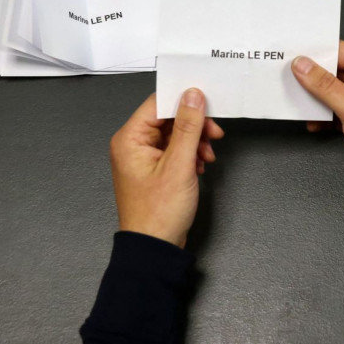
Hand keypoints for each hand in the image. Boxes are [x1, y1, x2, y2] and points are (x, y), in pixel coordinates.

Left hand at [109, 90, 224, 247]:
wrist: (155, 247)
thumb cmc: (159, 213)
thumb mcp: (179, 165)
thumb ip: (188, 127)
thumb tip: (193, 96)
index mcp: (130, 138)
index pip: (158, 103)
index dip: (183, 101)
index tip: (207, 104)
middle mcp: (133, 144)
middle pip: (168, 118)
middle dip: (194, 125)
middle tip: (213, 134)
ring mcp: (143, 157)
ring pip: (175, 134)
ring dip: (195, 141)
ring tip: (206, 156)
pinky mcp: (155, 168)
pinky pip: (175, 149)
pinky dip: (191, 154)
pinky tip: (200, 165)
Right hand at [291, 41, 343, 199]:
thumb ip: (326, 86)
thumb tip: (303, 66)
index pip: (339, 51)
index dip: (315, 52)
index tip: (291, 54)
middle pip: (331, 71)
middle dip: (309, 76)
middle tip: (285, 77)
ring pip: (329, 92)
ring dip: (313, 98)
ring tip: (294, 100)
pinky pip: (331, 111)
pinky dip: (320, 117)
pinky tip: (311, 122)